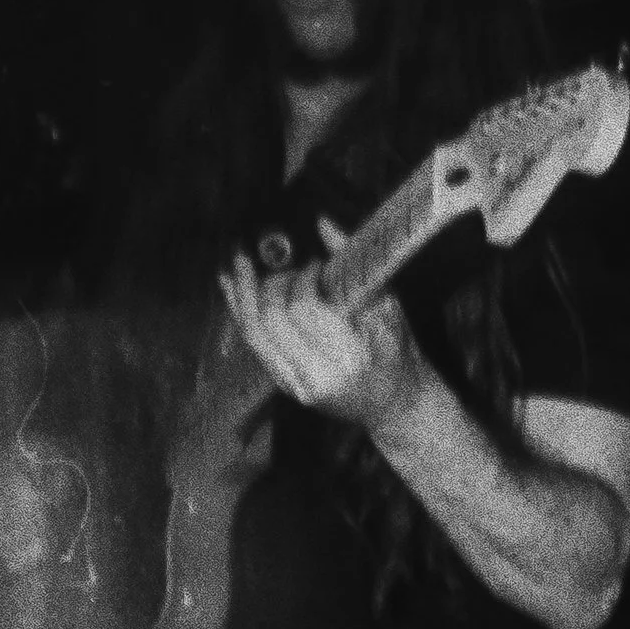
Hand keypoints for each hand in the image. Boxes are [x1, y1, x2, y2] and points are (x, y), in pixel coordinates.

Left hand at [220, 219, 422, 440]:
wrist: (396, 404)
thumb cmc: (398, 357)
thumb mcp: (389, 309)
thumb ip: (354, 265)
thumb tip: (324, 224)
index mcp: (347, 359)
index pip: (305, 310)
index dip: (303, 279)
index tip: (315, 266)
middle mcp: (315, 377)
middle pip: (272, 321)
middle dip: (274, 285)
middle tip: (290, 270)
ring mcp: (296, 385)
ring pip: (254, 333)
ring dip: (243, 294)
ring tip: (240, 263)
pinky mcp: (284, 385)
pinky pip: (253, 345)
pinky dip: (240, 311)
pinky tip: (231, 285)